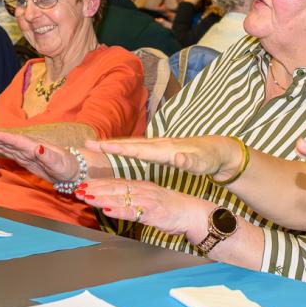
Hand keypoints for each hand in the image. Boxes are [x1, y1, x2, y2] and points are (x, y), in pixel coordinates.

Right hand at [0, 131, 81, 184]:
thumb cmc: (68, 167)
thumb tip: (37, 148)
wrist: (73, 171)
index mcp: (36, 146)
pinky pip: (10, 153)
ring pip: (7, 146)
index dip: (2, 137)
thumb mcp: (60, 163)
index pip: (16, 140)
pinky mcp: (26, 160)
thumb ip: (48, 156)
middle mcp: (30, 147)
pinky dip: (0, 149)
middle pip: (9, 141)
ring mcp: (27, 153)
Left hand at [78, 178, 212, 242]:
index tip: (84, 184)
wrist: (193, 214)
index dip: (99, 183)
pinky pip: (133, 211)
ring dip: (101, 197)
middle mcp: (143, 190)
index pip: (117, 182)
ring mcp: (147, 200)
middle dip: (95, 188)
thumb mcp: (151, 200)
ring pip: (120, 198)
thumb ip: (134, 200)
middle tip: (78, 189)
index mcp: (142, 186)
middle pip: (115, 188)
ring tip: (86, 197)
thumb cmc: (172, 209)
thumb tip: (116, 202)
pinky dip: (119, 210)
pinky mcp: (152, 212)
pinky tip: (106, 210)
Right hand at [86, 135, 240, 182]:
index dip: (119, 148)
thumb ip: (190, 161)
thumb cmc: (209, 159)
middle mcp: (159, 145)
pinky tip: (115, 150)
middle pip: (130, 144)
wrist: (218, 150)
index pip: (138, 149)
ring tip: (95, 145)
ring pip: (132, 145)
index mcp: (166, 150)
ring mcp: (159, 146)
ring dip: (113, 144)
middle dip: (108, 143)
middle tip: (87, 142)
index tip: (101, 145)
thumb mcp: (202, 163)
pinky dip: (123, 148)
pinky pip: (137, 148)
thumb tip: (179, 158)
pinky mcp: (160, 149)